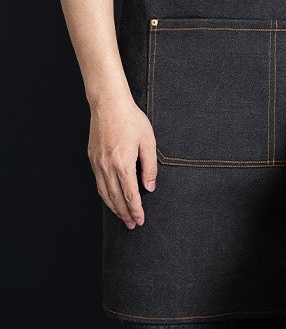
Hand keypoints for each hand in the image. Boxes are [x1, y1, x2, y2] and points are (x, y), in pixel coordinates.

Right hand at [88, 94, 157, 227]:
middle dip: (125, 214)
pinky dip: (105, 195)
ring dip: (114, 207)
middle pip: (116, 198)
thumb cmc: (131, 119)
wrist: (108, 103)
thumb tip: (149, 187)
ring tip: (122, 216)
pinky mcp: (92, 158)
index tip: (140, 220)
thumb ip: (150, 166)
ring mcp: (97, 163)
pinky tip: (111, 197)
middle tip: (132, 225)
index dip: (136, 210)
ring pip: (104, 193)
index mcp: (123, 164)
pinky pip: (98, 183)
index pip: (130, 195)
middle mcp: (107, 167)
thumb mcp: (148, 141)